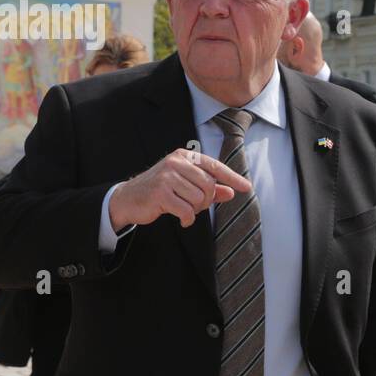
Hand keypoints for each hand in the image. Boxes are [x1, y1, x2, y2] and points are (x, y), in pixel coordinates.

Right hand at [109, 149, 250, 230]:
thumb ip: (210, 188)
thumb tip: (232, 192)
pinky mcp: (160, 193)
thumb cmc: (161, 191)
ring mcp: (167, 176)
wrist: (128, 199)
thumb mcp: (186, 186)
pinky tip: (181, 219)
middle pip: (209, 185)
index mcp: (184, 156)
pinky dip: (187, 219)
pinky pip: (186, 210)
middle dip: (206, 200)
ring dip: (195, 210)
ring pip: (199, 198)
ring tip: (183, 209)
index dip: (232, 178)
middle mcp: (176, 162)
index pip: (214, 166)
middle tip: (194, 206)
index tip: (247, 188)